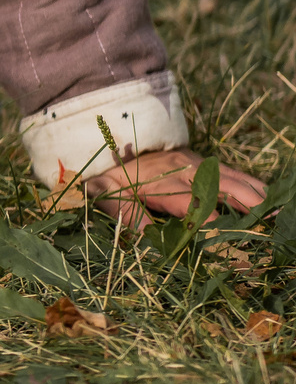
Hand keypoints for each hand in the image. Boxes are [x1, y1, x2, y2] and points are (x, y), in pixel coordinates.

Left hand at [82, 148, 265, 229]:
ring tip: (277, 213)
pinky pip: (233, 174)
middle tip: (268, 224)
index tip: (227, 244)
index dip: (211, 224)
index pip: (193, 205)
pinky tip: (269, 199)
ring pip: (235, 179)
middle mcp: (187, 171)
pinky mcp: (204, 163)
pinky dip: (254, 185)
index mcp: (164, 181)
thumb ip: (125, 214)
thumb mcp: (107, 193)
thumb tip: (145, 240)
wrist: (110, 140)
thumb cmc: (109, 173)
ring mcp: (198, 164)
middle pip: (224, 188)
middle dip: (248, 206)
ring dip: (257, 195)